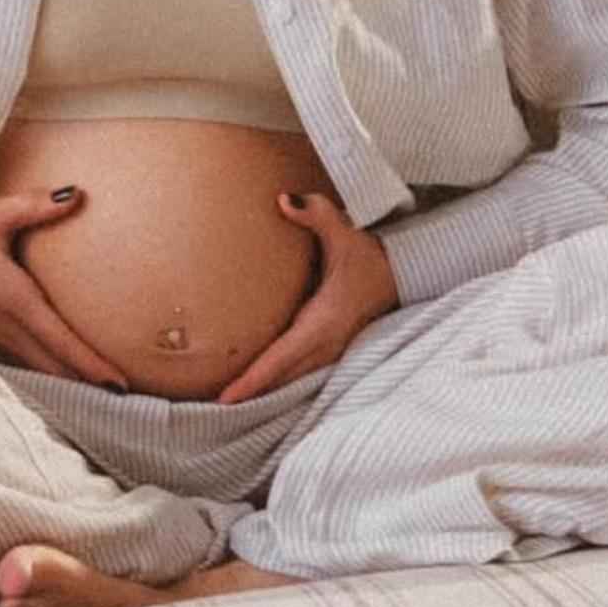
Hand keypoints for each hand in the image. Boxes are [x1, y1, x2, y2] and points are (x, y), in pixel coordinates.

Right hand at [0, 187, 131, 388]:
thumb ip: (35, 206)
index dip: (90, 365)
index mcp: (16, 301)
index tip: (118, 383)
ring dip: (73, 381)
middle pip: (57, 367)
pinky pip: (27, 366)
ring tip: (106, 389)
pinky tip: (69, 374)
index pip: (60, 341)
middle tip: (127, 393)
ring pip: (42, 371)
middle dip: (91, 382)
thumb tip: (76, 195)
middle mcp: (9, 329)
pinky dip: (52, 373)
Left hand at [215, 190, 399, 404]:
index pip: (283, 358)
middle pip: (280, 378)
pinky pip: (296, 371)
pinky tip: (251, 387)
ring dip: (260, 391)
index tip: (226, 398)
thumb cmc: (369, 254)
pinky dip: (274, 381)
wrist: (400, 273)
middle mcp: (326, 344)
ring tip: (220, 403)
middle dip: (248, 393)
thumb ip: (315, 214)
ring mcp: (330, 351)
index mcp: (325, 322)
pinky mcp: (329, 350)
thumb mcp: (345, 231)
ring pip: (289, 378)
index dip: (254, 379)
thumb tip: (284, 200)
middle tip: (207, 406)